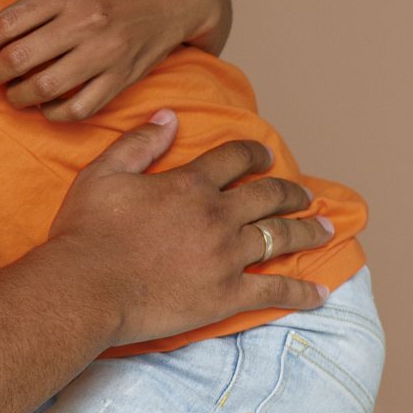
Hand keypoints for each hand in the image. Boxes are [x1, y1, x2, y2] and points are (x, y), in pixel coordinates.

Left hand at [0, 0, 229, 120]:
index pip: (8, 24)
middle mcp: (88, 20)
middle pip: (21, 58)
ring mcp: (108, 51)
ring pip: (47, 87)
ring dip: (18, 97)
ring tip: (11, 93)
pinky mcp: (124, 75)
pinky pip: (83, 107)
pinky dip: (57, 113)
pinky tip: (46, 105)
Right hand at [45, 111, 328, 346]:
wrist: (86, 288)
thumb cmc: (87, 232)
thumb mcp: (104, 173)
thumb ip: (140, 143)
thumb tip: (170, 116)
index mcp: (191, 185)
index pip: (235, 159)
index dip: (255, 154)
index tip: (266, 157)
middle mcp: (217, 216)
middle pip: (269, 197)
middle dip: (292, 193)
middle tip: (306, 195)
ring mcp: (227, 256)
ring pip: (280, 237)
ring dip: (308, 231)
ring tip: (327, 229)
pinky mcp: (227, 295)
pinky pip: (274, 290)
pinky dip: (302, 291)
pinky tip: (322, 292)